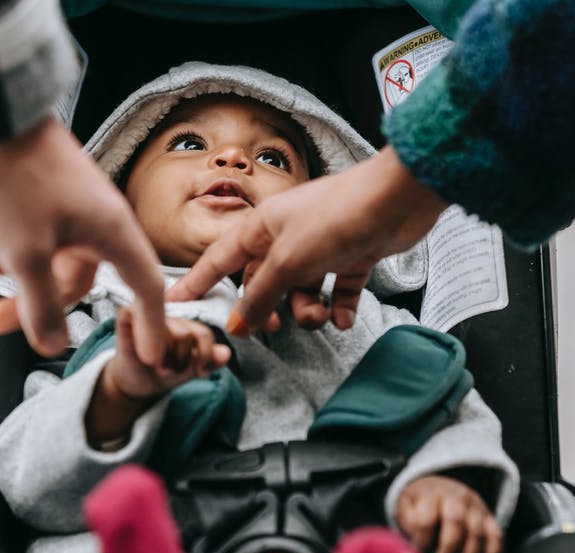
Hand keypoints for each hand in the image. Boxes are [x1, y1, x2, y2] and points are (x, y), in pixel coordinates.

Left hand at [0, 116, 165, 363]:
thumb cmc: (16, 176)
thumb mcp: (25, 255)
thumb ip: (40, 306)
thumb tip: (53, 343)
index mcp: (112, 234)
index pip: (146, 289)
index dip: (150, 326)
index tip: (149, 355)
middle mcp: (100, 220)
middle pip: (74, 281)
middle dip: (29, 301)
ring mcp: (74, 205)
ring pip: (45, 256)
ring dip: (5, 263)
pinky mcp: (48, 192)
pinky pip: (32, 231)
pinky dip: (3, 236)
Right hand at [105, 308, 230, 399]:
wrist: (134, 384)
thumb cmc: (163, 373)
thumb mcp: (191, 370)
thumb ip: (210, 361)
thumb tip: (226, 353)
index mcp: (185, 325)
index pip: (203, 333)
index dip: (204, 355)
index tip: (199, 372)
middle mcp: (167, 317)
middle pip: (186, 335)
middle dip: (181, 361)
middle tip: (170, 371)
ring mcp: (145, 317)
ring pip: (166, 333)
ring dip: (164, 359)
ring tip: (156, 367)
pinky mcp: (125, 320)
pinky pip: (131, 315)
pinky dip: (139, 336)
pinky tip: (142, 353)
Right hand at [167, 147, 446, 334]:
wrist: (397, 200)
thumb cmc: (338, 217)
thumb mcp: (289, 261)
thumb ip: (261, 296)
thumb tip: (238, 324)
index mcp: (262, 227)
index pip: (219, 259)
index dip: (197, 282)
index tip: (176, 302)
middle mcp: (287, 235)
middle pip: (263, 282)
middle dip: (267, 308)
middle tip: (273, 330)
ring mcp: (321, 245)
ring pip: (301, 290)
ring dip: (308, 310)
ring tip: (321, 316)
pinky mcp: (352, 255)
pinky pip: (336, 290)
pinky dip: (339, 307)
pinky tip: (344, 318)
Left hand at [395, 474, 502, 552]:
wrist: (441, 484)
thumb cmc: (420, 503)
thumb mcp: (406, 506)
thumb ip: (409, 525)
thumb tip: (412, 551)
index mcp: (431, 495)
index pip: (427, 518)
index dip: (422, 540)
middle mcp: (456, 498)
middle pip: (456, 522)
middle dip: (449, 548)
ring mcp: (475, 507)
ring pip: (477, 533)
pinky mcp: (489, 517)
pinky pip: (496, 536)